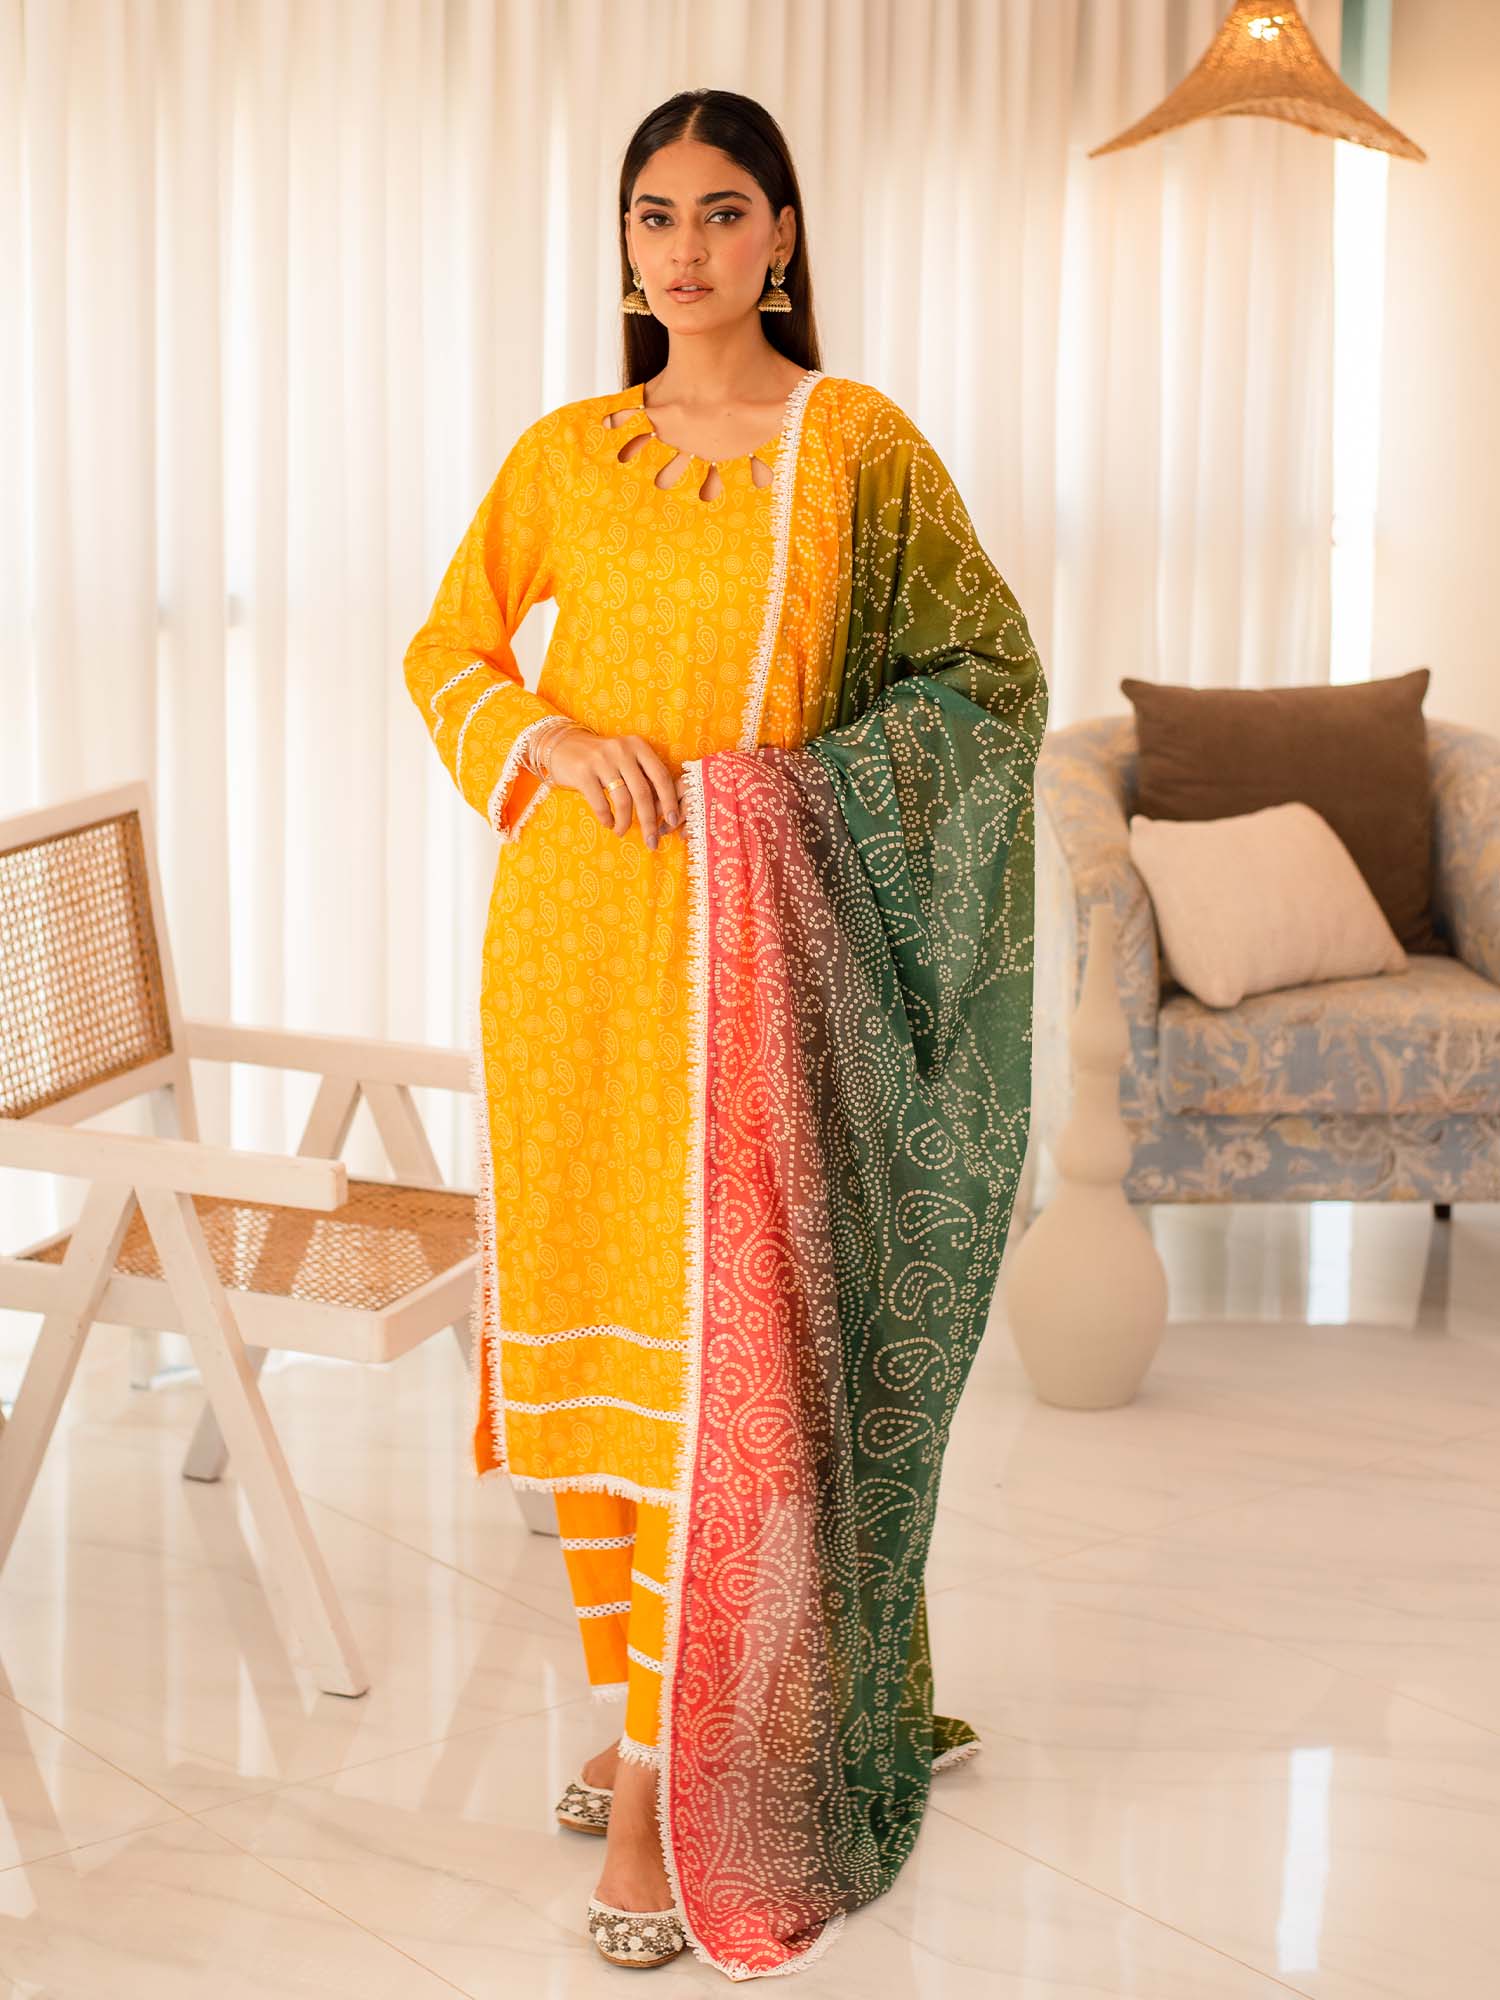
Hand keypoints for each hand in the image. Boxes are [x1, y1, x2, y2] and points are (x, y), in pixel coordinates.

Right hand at [545, 727, 681, 850]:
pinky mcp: (583, 772)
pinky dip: (607, 818)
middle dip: (650, 821)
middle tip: (652, 842)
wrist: (563, 746)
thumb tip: (663, 811)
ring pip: (623, 800)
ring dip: (625, 822)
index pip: (660, 776)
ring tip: (622, 832)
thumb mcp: (625, 759)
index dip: (669, 801)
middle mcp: (622, 750)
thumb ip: (642, 777)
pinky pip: (601, 803)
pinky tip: (608, 823)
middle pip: (643, 792)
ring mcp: (601, 760)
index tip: (673, 821)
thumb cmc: (601, 759)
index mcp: (638, 746)